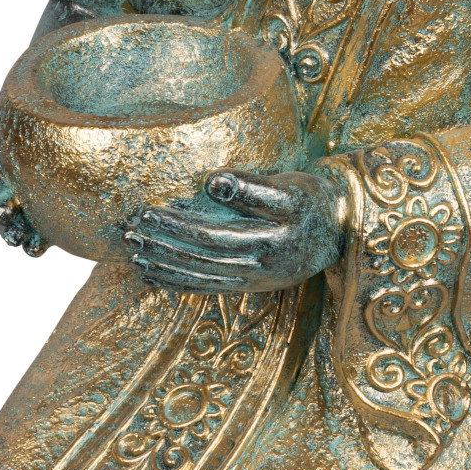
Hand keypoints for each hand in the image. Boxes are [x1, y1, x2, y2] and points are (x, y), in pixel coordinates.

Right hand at [0, 96, 46, 257]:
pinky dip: (31, 244)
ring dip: (9, 229)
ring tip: (17, 234)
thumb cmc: (42, 110)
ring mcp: (23, 205)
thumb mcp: (18, 102)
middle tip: (6, 210)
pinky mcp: (46, 221)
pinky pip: (33, 239)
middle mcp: (3, 186)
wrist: (84, 130)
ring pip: (8, 225)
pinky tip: (37, 245)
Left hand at [126, 169, 348, 293]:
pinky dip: (179, 285)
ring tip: (135, 255)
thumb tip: (211, 181)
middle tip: (128, 233)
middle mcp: (257, 270)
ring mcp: (253, 282)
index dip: (175, 226)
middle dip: (161, 247)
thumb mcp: (291, 189)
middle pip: (198, 260)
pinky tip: (155, 278)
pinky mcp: (250, 286)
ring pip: (199, 278)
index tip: (145, 212)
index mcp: (266, 245)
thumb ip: (251, 187)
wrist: (342, 230)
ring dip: (164, 268)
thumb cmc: (314, 201)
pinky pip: (208, 288)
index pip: (209, 236)